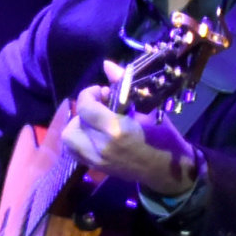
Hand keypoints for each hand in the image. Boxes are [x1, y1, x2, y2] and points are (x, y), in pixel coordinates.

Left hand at [64, 61, 200, 197]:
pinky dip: (78, 140)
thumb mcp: (148, 109)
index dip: (89, 94)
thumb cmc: (163, 137)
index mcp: (116, 131)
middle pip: (72, 126)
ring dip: (77, 127)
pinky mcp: (95, 169)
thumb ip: (123, 87)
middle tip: (99, 107)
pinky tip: (93, 134)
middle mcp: (100, 147)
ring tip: (95, 121)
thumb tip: (107, 65)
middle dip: (82, 112)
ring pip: (68, 140)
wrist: (167, 170)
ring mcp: (96, 161)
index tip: (101, 91)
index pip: (86, 108)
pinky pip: (74, 152)